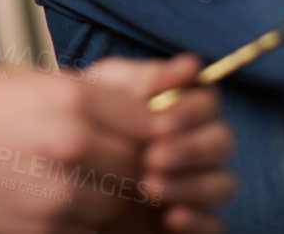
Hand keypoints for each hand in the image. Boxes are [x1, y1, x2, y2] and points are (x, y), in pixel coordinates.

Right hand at [0, 65, 152, 233]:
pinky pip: (85, 233)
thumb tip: (129, 108)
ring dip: (110, 199)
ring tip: (79, 185)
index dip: (147, 131)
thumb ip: (81, 97)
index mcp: (71, 98)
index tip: (137, 135)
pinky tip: (58, 207)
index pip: (147, 121)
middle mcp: (72, 146)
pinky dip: (82, 224)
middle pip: (141, 166)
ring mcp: (56, 196)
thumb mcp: (23, 82)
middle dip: (134, 166)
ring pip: (117, 206)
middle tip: (115, 164)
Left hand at [87, 54, 234, 232]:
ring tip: (149, 187)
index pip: (209, 102)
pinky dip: (199, 220)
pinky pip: (215, 225)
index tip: (161, 121)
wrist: (60, 171)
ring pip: (223, 183)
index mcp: (182, 109)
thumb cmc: (84, 121)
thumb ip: (145, 78)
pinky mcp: (192, 221)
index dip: (193, 110)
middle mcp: (197, 146)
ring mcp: (197, 184)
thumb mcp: (105, 92)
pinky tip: (172, 217)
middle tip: (152, 157)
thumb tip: (191, 64)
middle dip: (192, 149)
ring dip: (193, 184)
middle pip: (222, 141)